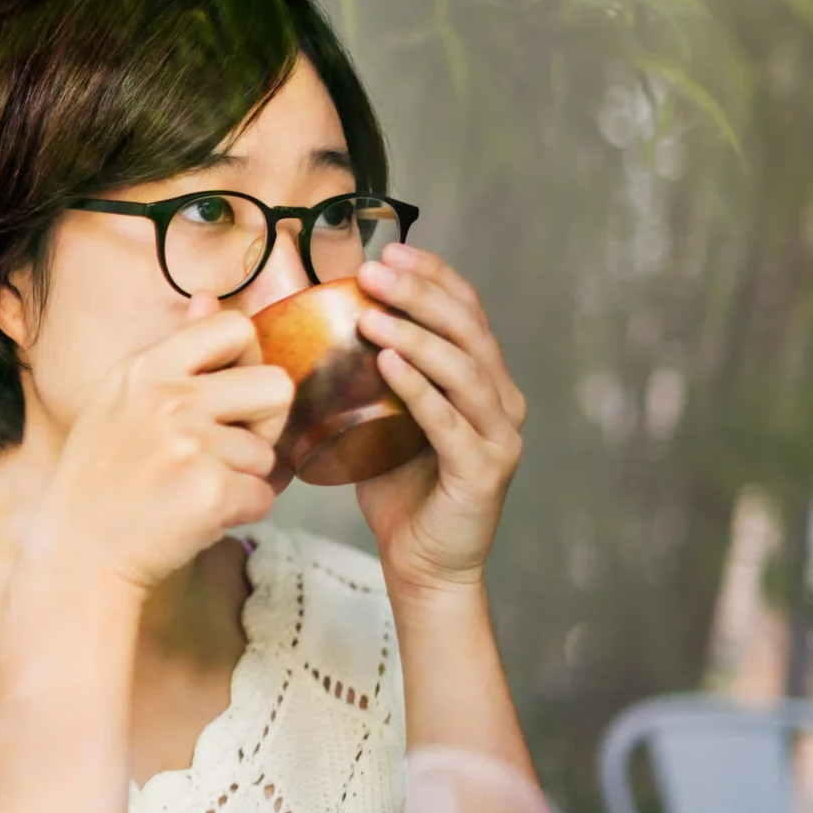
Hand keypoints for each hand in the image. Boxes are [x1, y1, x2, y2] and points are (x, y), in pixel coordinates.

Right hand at [33, 295, 295, 594]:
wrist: (76, 558)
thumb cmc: (99, 483)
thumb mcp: (120, 402)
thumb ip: (174, 353)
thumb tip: (211, 298)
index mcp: (146, 369)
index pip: (234, 328)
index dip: (247, 362)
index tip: (228, 395)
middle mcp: (168, 398)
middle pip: (276, 385)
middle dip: (264, 423)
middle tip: (224, 451)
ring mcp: (190, 445)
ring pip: (269, 452)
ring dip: (244, 478)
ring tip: (194, 493)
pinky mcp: (211, 492)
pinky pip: (264, 496)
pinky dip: (241, 513)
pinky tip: (198, 519)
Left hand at [352, 244, 526, 596]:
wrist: (423, 562)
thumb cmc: (397, 487)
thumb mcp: (379, 417)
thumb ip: (367, 374)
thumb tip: (311, 325)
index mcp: (483, 379)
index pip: (466, 311)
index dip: (434, 276)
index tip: (391, 250)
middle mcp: (501, 399)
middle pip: (468, 330)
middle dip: (421, 294)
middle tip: (375, 270)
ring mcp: (499, 434)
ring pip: (464, 370)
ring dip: (418, 336)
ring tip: (372, 314)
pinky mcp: (484, 470)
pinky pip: (450, 421)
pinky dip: (420, 389)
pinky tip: (389, 364)